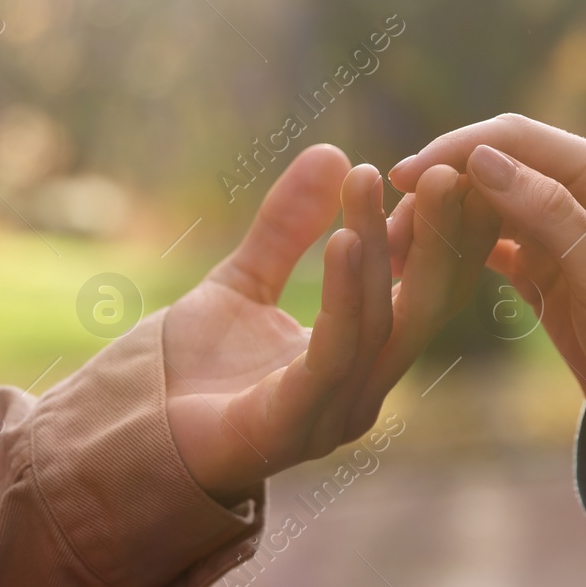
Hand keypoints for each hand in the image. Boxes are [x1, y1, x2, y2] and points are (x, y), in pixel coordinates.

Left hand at [164, 144, 497, 502]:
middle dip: (441, 239)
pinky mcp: (294, 424)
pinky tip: (346, 240)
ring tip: (371, 180)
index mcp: (363, 363)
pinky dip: (346, 296)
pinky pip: (334, 354)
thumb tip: (333, 152)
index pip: (423, 293)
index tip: (449, 165)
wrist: (135, 435)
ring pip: (378, 323)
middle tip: (447, 168)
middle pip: (424, 310)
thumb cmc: (193, 372)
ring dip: (381, 247)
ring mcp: (333, 414)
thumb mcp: (245, 280)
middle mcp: (362, 392)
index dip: (440, 232)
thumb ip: (286, 227)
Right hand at [391, 115, 585, 449]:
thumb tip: (481, 160)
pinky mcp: (541, 264)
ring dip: (437, 222)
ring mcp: (557, 226)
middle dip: (435, 190)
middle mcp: (580, 189)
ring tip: (393, 253)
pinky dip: (451, 251)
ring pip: (480, 205)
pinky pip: (485, 242)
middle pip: (490, 167)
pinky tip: (416, 270)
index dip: (454, 151)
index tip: (401, 177)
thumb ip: (548, 213)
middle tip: (385, 229)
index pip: (514, 139)